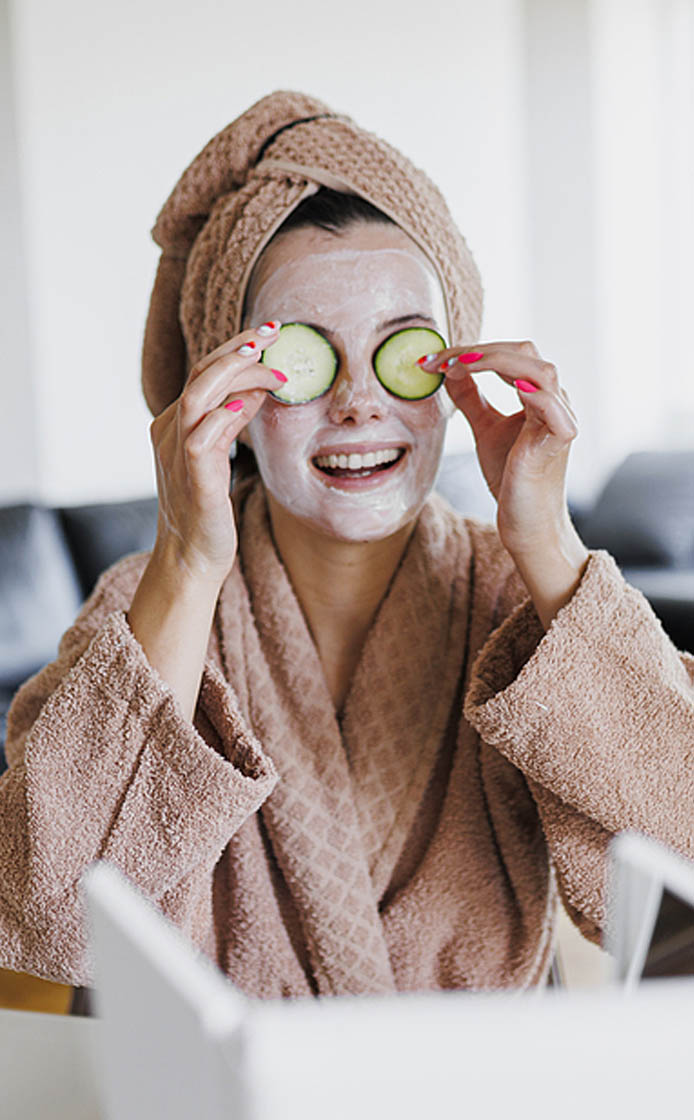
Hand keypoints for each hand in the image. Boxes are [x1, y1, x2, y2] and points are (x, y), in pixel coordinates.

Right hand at [149, 321, 284, 588]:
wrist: (190, 559)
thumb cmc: (208, 510)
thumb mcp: (222, 455)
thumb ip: (233, 421)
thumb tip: (257, 387)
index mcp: (173, 425)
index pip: (202, 373)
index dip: (234, 349)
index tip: (268, 334)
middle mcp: (168, 433)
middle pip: (198, 375)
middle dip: (236, 349)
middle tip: (272, 333)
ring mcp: (176, 455)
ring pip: (197, 397)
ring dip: (232, 373)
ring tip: (264, 359)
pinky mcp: (193, 480)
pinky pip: (201, 439)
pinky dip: (224, 418)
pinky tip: (247, 406)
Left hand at [421, 340, 577, 555]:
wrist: (526, 523)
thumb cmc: (511, 478)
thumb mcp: (484, 428)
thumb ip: (471, 398)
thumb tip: (449, 370)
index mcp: (538, 393)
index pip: (509, 354)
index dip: (471, 351)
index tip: (431, 360)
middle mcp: (554, 400)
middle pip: (524, 352)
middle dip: (478, 350)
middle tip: (437, 360)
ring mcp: (561, 418)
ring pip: (540, 370)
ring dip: (496, 362)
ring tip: (458, 366)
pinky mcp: (560, 440)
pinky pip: (552, 406)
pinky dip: (531, 391)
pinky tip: (507, 385)